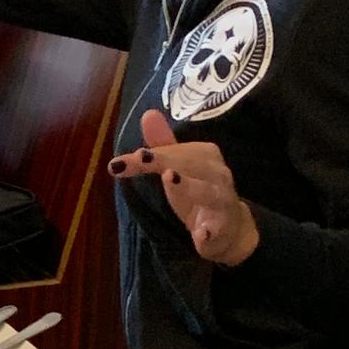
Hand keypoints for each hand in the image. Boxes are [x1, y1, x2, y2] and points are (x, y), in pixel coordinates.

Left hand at [106, 111, 259, 263]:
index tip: (118, 162)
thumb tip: (148, 114)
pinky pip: (217, 230)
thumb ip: (163, 146)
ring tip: (170, 178)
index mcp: (206, 155)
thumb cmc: (199, 191)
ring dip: (191, 186)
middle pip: (192, 164)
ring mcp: (223, 202)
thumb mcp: (179, 168)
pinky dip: (209, 232)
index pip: (176, 150)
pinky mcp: (223, 230)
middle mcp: (217, 174)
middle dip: (166, 160)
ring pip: (209, 192)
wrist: (230, 227)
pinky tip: (199, 234)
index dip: (149, 154)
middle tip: (140, 158)